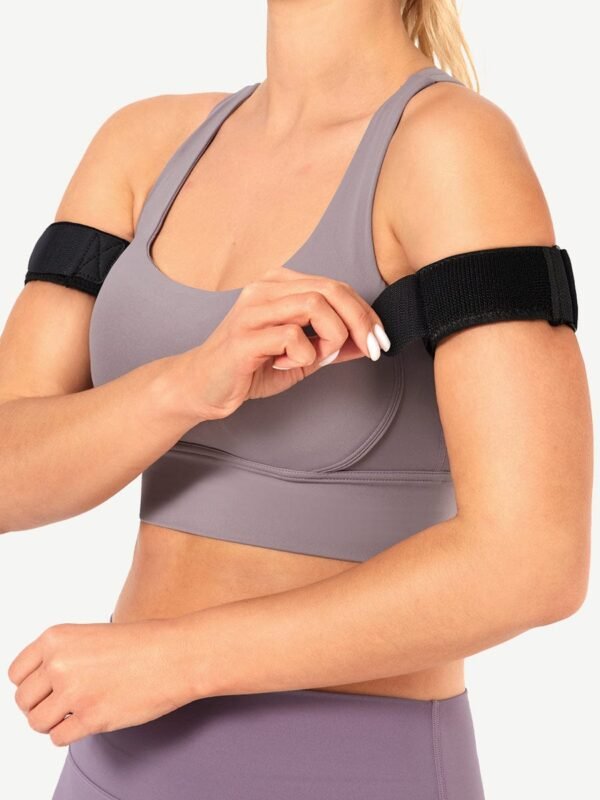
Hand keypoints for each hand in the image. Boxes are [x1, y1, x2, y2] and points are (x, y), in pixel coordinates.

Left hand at [7, 618, 199, 745]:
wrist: (177, 654)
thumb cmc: (143, 644)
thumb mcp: (92, 636)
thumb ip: (62, 657)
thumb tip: (41, 688)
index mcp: (56, 638)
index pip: (16, 673)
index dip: (30, 684)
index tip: (44, 688)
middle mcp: (59, 664)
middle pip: (23, 700)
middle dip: (41, 705)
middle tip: (63, 702)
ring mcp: (73, 692)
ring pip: (37, 722)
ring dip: (53, 721)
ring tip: (77, 710)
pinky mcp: (90, 719)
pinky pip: (58, 738)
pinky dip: (70, 733)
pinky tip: (90, 718)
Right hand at [174, 264, 390, 420]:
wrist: (203, 387)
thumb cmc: (250, 368)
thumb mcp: (301, 356)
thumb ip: (332, 345)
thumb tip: (367, 341)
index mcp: (278, 284)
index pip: (335, 286)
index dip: (365, 312)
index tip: (380, 340)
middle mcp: (265, 288)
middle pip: (331, 290)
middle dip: (360, 322)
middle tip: (371, 349)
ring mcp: (253, 309)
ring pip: (315, 306)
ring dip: (330, 338)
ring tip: (316, 358)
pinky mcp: (245, 336)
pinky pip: (293, 337)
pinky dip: (303, 356)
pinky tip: (285, 365)